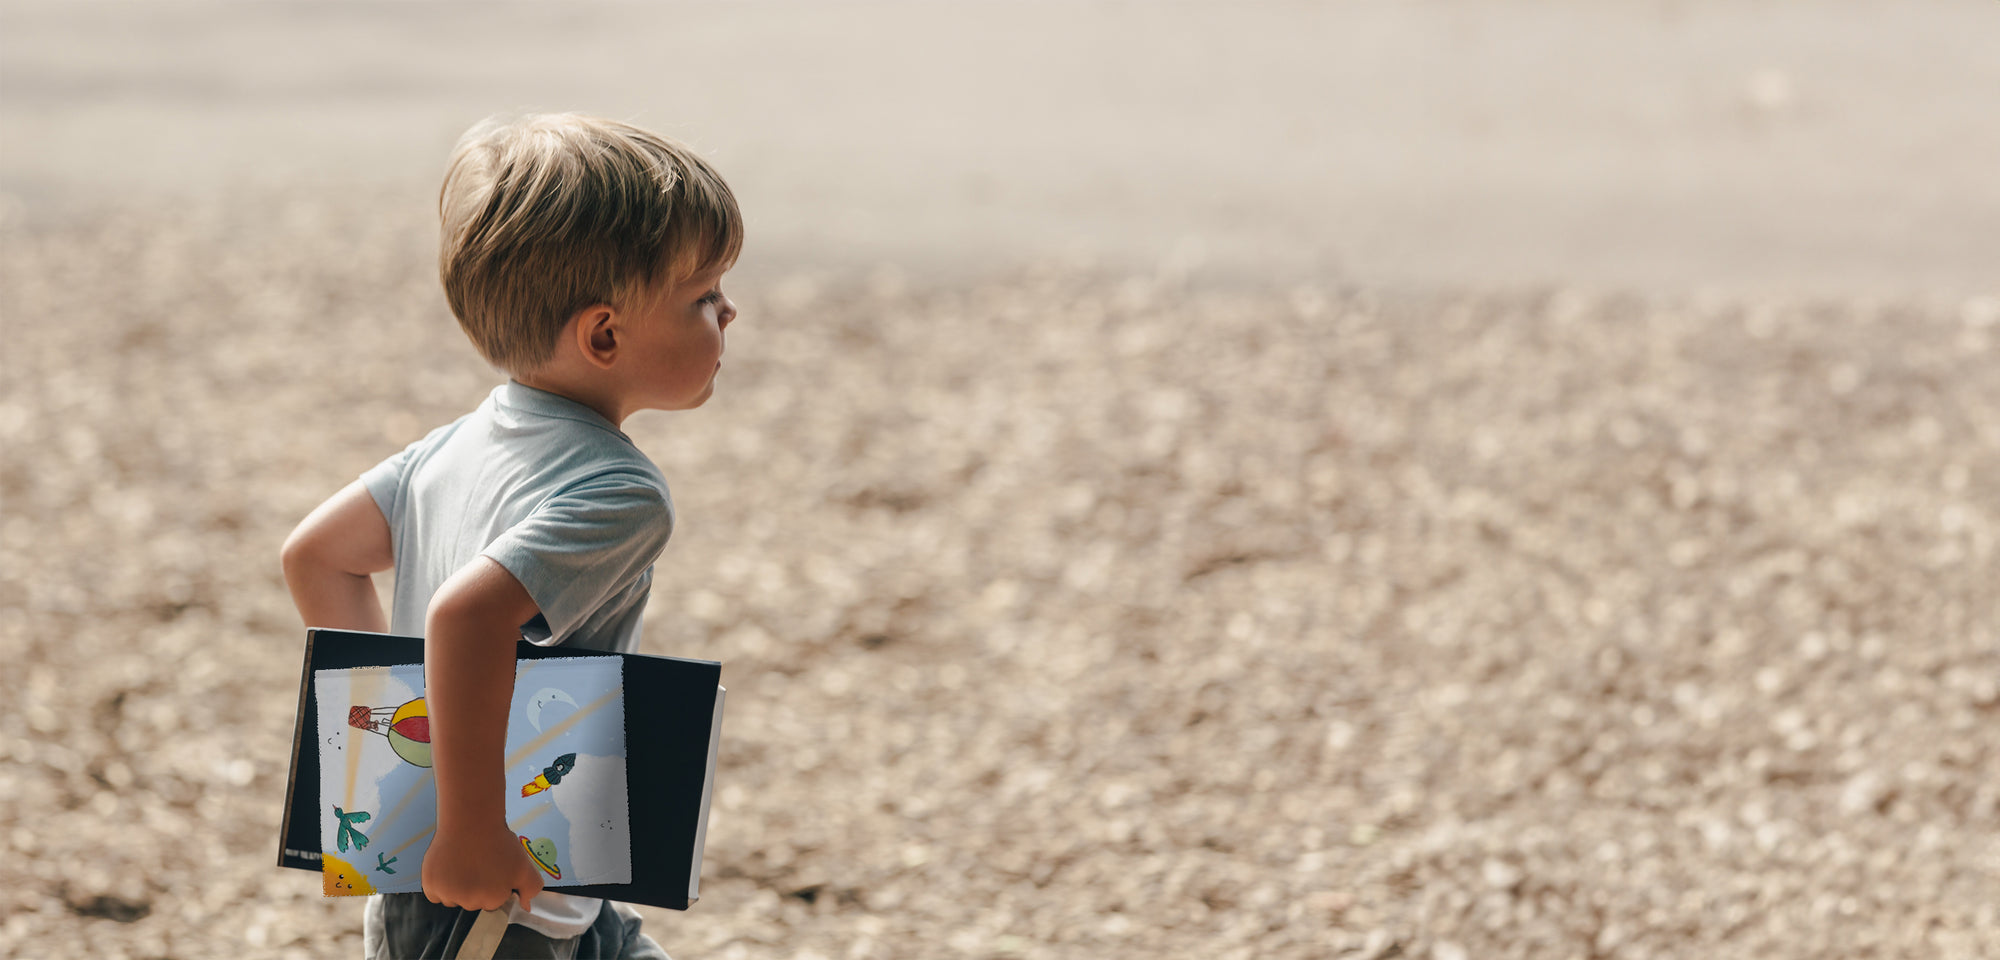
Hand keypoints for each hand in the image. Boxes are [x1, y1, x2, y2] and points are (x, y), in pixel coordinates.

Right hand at [422, 823, 543, 913]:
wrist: (471, 821)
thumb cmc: (498, 841)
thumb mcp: (525, 865)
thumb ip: (531, 889)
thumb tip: (525, 907)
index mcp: (492, 900)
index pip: (493, 902)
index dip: (495, 885)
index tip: (494, 869)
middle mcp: (469, 902)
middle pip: (473, 902)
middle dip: (477, 887)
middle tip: (479, 863)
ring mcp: (448, 895)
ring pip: (453, 899)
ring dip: (457, 887)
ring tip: (463, 862)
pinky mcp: (430, 886)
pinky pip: (435, 894)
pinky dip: (439, 884)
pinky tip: (448, 866)